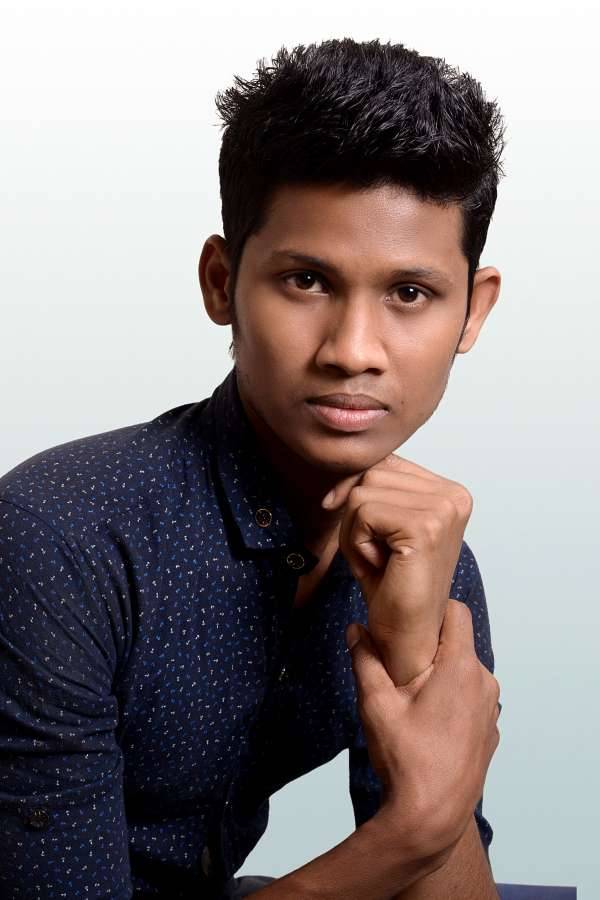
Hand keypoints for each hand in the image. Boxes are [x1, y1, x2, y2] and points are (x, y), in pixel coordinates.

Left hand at [324, 453, 472, 684]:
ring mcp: (443, 509)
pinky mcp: (424, 526)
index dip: (356, 490)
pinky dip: (356, 541)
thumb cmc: (391, 582)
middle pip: (372, 473)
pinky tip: (378, 566)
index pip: (385, 462)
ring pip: (362, 491)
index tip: (352, 522)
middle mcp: (454, 495)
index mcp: (450, 491)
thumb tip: (346, 461)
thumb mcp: (383, 521)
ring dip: (355, 530)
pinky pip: (361, 510)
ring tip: (379, 560)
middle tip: (376, 554)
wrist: (407, 635)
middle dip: (356, 515)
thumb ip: (375, 485)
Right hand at [346, 600, 500, 864]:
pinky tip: (426, 719)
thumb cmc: (406, 758)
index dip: (432, 607)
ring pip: (465, 671)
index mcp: (460, 667)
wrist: (432, 817)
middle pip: (459, 642)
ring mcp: (491, 709)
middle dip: (429, 644)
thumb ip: (365, 659)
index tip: (407, 615)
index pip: (457, 611)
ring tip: (409, 691)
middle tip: (397, 656)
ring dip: (440, 672)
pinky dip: (452, 697)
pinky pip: (471, 698)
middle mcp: (484, 682)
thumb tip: (355, 629)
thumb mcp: (375, 703)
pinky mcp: (490, 731)